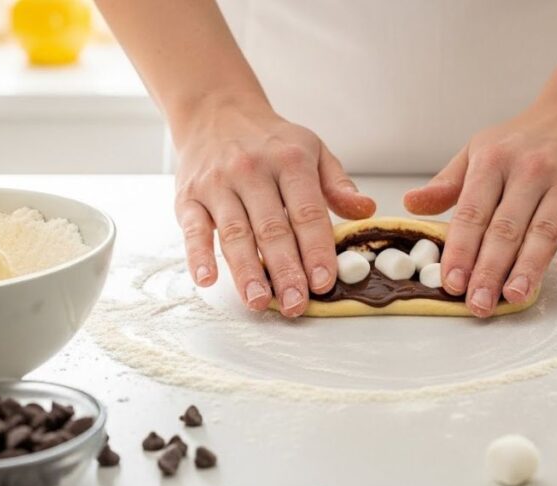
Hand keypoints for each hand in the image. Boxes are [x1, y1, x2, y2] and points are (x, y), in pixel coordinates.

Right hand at [174, 98, 375, 316]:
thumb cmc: (270, 140)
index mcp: (290, 162)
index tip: (324, 281)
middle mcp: (252, 171)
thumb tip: (367, 210)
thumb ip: (339, 185)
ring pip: (235, 233)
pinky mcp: (188, 196)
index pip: (307, 213)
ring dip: (247, 271)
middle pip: (272, 229)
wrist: (215, 111)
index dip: (316, 250)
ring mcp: (218, 184)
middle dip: (285, 270)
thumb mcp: (313, 150)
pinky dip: (198, 255)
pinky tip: (208, 280)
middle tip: (295, 304)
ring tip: (259, 301)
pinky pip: (193, 229)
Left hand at [404, 102, 556, 317]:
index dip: (460, 250)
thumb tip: (410, 204)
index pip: (472, 212)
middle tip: (478, 303)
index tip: (451, 282)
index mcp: (493, 161)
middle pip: (505, 228)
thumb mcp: (480, 150)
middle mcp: (529, 169)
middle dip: (489, 270)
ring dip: (528, 267)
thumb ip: (447, 183)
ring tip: (513, 296)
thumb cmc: (525, 139)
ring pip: (543, 230)